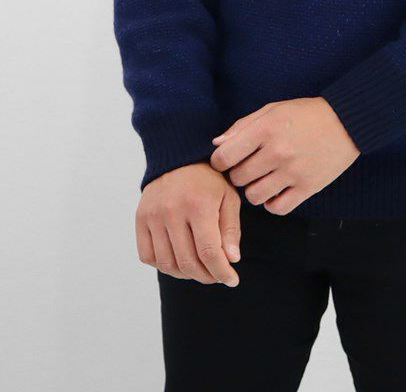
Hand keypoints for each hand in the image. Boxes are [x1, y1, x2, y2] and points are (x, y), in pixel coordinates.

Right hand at [135, 162, 240, 286]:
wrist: (179, 157)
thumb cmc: (209, 180)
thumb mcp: (228, 197)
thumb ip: (231, 229)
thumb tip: (231, 260)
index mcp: (199, 205)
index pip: (209, 252)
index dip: (222, 272)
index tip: (232, 280)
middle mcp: (172, 211)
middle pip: (188, 262)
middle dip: (207, 276)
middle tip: (217, 275)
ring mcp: (153, 215)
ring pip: (167, 263)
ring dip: (186, 274)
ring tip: (200, 269)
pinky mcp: (140, 218)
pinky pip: (148, 256)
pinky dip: (164, 265)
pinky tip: (179, 260)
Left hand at [210, 97, 359, 215]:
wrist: (347, 122)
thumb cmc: (306, 114)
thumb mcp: (273, 110)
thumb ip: (242, 126)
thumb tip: (217, 146)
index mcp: (266, 129)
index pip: (224, 157)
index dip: (219, 161)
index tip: (226, 160)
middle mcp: (278, 151)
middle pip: (238, 178)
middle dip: (238, 174)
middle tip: (248, 167)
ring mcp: (293, 172)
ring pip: (254, 196)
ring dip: (253, 190)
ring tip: (262, 179)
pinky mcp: (308, 187)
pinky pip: (277, 208)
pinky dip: (272, 203)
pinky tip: (276, 191)